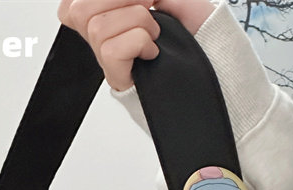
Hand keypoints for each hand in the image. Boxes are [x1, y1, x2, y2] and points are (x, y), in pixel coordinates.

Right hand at [58, 0, 215, 91]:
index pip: (73, 4)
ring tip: (155, 33)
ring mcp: (110, 60)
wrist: (219, 59)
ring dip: (136, 21)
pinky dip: (138, 42)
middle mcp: (105, 37)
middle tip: (148, 6)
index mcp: (109, 14)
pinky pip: (111, 50)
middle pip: (78, 10)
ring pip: (97, 27)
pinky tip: (153, 51)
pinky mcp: (120, 79)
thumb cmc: (197, 28)